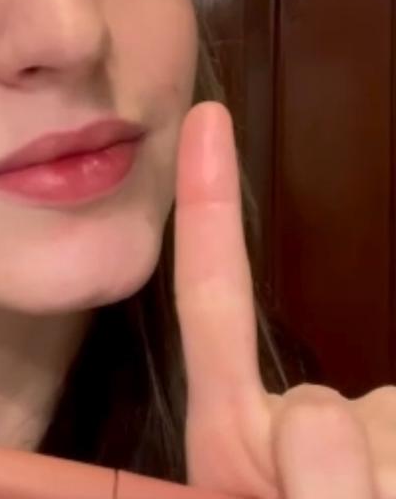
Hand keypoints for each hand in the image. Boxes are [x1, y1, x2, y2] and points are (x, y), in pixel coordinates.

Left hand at [175, 102, 392, 497]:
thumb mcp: (240, 493)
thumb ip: (278, 465)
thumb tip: (315, 423)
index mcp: (234, 450)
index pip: (213, 306)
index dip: (210, 211)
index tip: (203, 118)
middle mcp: (302, 437)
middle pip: (321, 412)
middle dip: (330, 479)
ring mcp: (368, 438)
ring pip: (376, 424)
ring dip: (372, 474)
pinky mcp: (392, 431)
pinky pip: (393, 428)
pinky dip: (388, 452)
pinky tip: (380, 465)